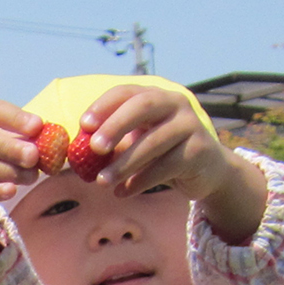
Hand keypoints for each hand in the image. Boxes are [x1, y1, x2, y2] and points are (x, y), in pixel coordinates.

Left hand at [76, 85, 267, 242]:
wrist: (208, 170)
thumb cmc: (163, 154)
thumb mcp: (138, 142)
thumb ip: (114, 143)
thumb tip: (75, 153)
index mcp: (155, 97)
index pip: (127, 92)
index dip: (104, 105)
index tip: (83, 125)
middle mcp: (175, 105)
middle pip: (143, 106)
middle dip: (116, 125)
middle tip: (94, 148)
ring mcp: (190, 126)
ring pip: (154, 142)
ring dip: (124, 164)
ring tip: (101, 182)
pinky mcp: (199, 151)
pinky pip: (165, 167)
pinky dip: (140, 181)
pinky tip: (122, 192)